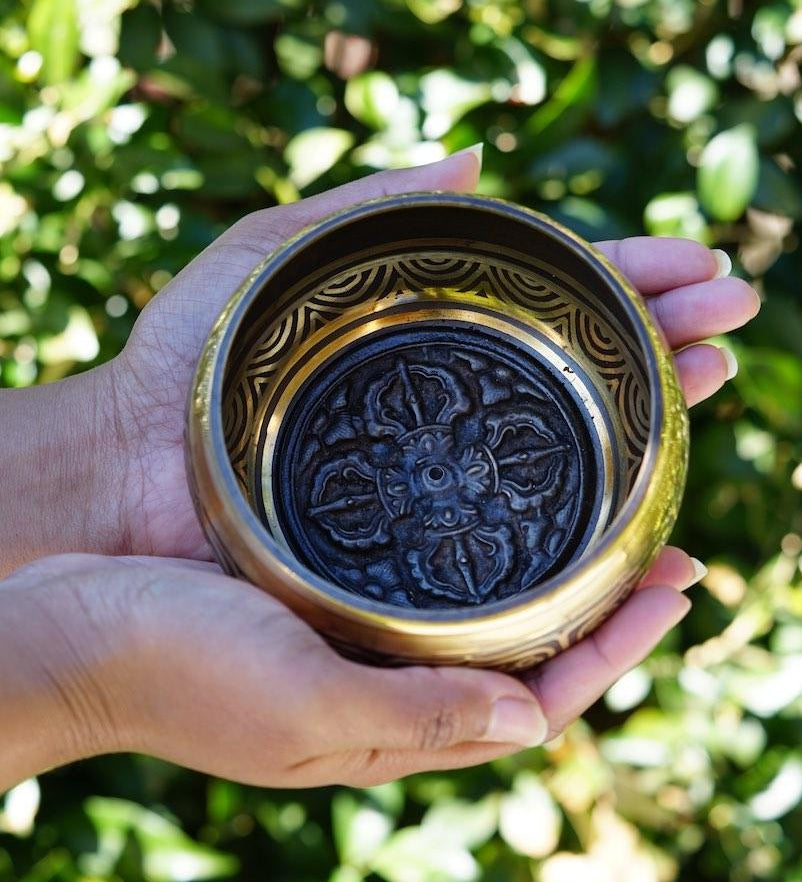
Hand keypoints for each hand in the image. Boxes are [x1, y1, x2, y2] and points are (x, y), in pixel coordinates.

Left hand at [0, 149, 758, 571]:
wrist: (121, 470)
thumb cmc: (182, 363)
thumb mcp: (271, 253)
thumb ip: (369, 202)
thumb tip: (478, 159)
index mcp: (423, 345)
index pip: (545, 306)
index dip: (624, 283)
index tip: (698, 270)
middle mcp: (445, 420)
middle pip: (573, 377)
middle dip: (657, 342)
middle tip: (729, 322)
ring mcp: (438, 494)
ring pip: (568, 463)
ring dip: (650, 425)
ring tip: (713, 385)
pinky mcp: (420, 567)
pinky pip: (527, 565)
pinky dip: (599, 555)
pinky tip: (658, 539)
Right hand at [0, 547, 698, 792]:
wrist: (74, 627)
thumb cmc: (171, 669)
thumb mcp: (299, 707)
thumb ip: (416, 719)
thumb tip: (535, 722)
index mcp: (395, 724)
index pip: (541, 696)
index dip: (618, 644)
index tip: (677, 580)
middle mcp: (390, 683)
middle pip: (525, 649)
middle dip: (604, 602)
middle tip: (668, 539)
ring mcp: (360, 639)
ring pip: (483, 608)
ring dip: (550, 565)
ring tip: (604, 512)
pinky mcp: (326, 596)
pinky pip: (427, 576)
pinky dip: (477, 544)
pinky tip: (490, 500)